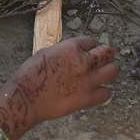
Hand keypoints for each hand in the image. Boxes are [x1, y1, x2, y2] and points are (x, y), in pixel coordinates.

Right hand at [0, 36, 117, 139]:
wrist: (27, 97)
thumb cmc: (31, 74)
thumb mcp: (46, 52)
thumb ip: (64, 51)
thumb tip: (73, 53)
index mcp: (71, 47)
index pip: (90, 41)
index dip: (88, 45)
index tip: (87, 50)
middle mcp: (83, 62)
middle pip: (107, 53)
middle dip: (105, 54)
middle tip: (103, 57)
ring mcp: (88, 81)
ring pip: (112, 71)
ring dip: (108, 70)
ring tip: (103, 72)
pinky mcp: (89, 98)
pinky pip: (107, 92)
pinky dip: (103, 91)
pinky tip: (96, 90)